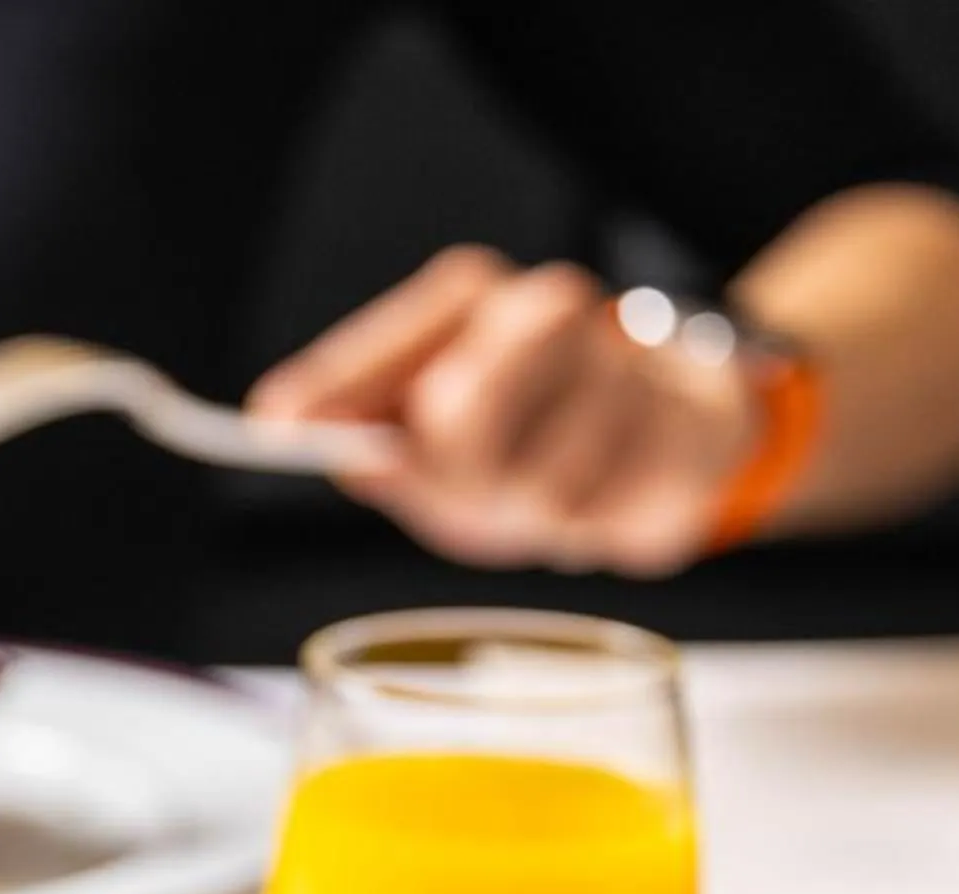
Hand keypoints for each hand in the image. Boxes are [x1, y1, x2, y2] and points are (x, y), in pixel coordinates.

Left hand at [246, 247, 758, 576]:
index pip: (379, 349)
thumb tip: (316, 439)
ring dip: (527, 514)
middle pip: (456, 409)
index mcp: (470, 298)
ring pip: (538, 481)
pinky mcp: (684, 426)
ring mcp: (621, 361)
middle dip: (451, 477)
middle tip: (469, 493)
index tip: (275, 428)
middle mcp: (545, 308)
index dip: (326, 392)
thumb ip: (372, 444)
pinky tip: (598, 499)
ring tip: (541, 497)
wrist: (678, 428)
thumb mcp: (434, 442)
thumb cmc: (531, 432)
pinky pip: (606, 513)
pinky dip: (588, 529)